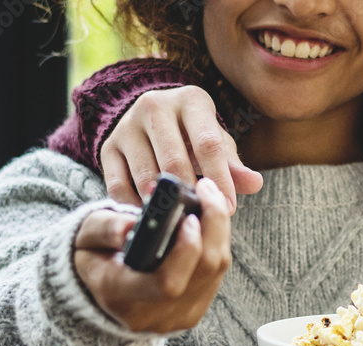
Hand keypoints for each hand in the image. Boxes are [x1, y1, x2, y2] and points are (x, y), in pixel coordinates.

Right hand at [74, 178, 231, 333]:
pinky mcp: (193, 311)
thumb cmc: (93, 255)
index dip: (185, 249)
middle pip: (203, 271)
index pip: (167, 283)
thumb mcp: (85, 237)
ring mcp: (177, 318)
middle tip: (207, 190)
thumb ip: (105, 229)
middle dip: (212, 226)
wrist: (100, 288)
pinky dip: (216, 243)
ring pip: (215, 270)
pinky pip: (216, 274)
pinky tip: (209, 221)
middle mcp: (153, 315)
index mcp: (119, 297)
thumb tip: (130, 226)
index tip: (189, 216)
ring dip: (219, 229)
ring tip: (210, 197)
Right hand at [100, 86, 263, 212]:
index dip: (219, 179)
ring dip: (162, 205)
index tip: (228, 208)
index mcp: (191, 101)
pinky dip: (135, 207)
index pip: (207, 144)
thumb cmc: (195, 136)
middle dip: (190, 195)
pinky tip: (150, 222)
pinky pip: (118, 185)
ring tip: (178, 227)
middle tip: (201, 220)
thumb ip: (234, 166)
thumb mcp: (218, 144)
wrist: (152, 122)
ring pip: (146, 175)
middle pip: (174, 161)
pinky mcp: (107, 147)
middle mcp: (154, 106)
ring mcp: (126, 126)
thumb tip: (254, 183)